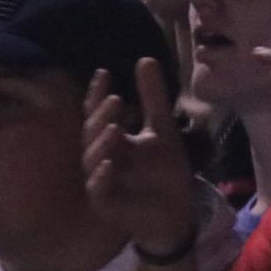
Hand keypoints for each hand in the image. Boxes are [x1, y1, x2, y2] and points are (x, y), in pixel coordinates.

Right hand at [83, 59, 193, 254]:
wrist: (177, 211)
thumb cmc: (164, 171)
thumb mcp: (163, 130)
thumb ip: (154, 98)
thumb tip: (145, 59)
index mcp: (112, 139)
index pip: (98, 113)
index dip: (97, 95)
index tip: (104, 74)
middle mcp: (101, 157)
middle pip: (93, 134)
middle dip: (101, 117)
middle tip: (116, 100)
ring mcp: (101, 180)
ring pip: (93, 160)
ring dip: (101, 143)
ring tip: (115, 127)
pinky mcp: (106, 203)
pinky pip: (98, 189)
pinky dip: (102, 177)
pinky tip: (110, 164)